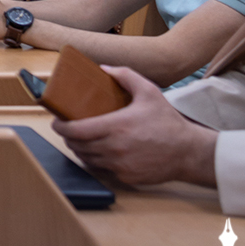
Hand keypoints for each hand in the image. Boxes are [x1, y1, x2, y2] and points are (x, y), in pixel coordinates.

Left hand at [50, 66, 218, 187]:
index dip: (60, 127)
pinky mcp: (125, 177)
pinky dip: (96, 161)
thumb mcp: (149, 92)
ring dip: (80, 149)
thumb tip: (105, 68)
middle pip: (77, 146)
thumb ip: (126, 76)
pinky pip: (102, 170)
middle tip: (67, 129)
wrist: (189, 152)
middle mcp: (114, 148)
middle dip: (68, 138)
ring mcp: (119, 165)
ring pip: (87, 159)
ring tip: (81, 139)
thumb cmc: (168, 122)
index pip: (75, 130)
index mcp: (115, 127)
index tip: (56, 121)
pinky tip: (99, 152)